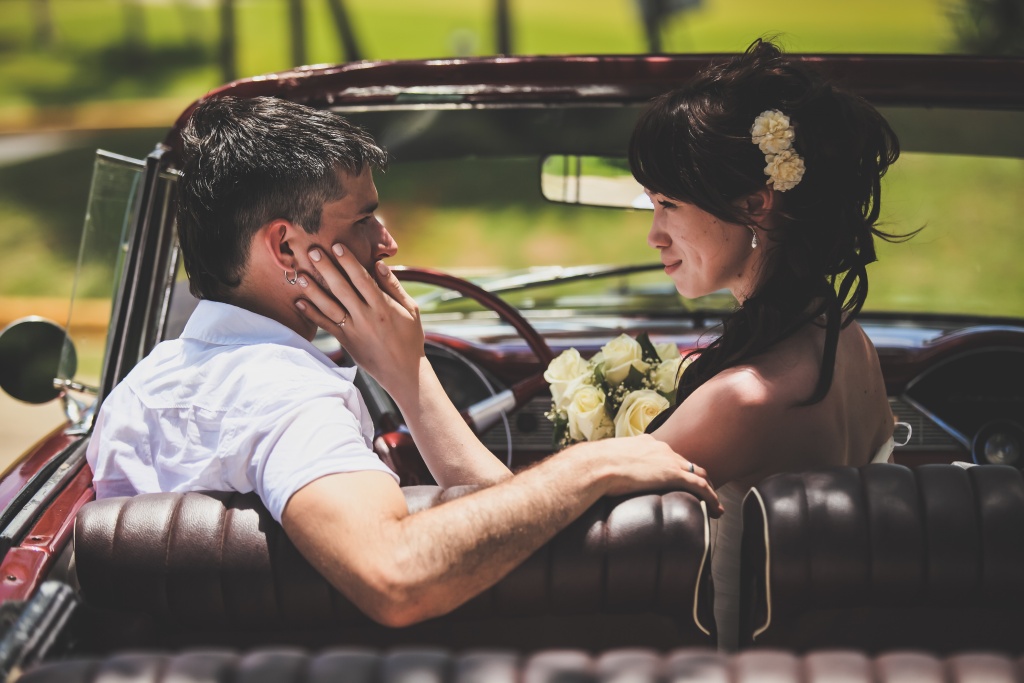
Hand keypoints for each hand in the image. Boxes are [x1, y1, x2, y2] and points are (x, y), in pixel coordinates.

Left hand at [294, 243, 424, 394]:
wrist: (403, 372)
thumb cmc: (410, 338)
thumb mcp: (410, 310)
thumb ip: (394, 287)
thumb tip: (378, 264)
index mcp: (383, 306)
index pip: (363, 279)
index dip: (349, 262)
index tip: (337, 245)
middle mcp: (366, 317)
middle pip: (342, 288)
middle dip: (327, 268)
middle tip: (312, 250)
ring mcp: (354, 330)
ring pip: (330, 306)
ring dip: (314, 290)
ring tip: (300, 274)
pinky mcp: (346, 342)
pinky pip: (326, 326)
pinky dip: (312, 314)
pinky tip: (299, 302)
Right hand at [571, 434, 722, 516]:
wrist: (595, 466)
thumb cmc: (593, 465)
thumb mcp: (606, 461)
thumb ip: (614, 466)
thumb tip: (603, 476)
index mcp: (645, 443)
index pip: (668, 455)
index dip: (677, 468)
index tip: (680, 479)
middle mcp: (660, 448)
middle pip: (686, 463)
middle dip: (696, 477)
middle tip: (701, 493)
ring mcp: (668, 461)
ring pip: (698, 474)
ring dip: (708, 489)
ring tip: (714, 504)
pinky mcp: (672, 474)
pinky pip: (700, 486)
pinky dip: (711, 497)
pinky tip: (716, 508)